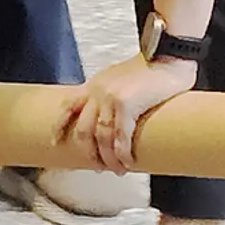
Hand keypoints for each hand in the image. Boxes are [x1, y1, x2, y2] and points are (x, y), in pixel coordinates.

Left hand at [59, 54, 197, 173]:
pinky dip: (122, 153)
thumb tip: (116, 117)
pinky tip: (127, 161)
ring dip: (108, 158)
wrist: (168, 55)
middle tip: (97, 166)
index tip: (55, 141)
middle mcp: (98, 90)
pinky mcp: (127, 103)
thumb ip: (113, 94)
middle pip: (83, 128)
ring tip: (116, 169)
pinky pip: (120, 135)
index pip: (68, 106)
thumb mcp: (121, 78)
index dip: (60, 126)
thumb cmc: (152, 68)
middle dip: (88, 151)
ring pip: (101, 136)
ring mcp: (110, 97)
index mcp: (95, 84)